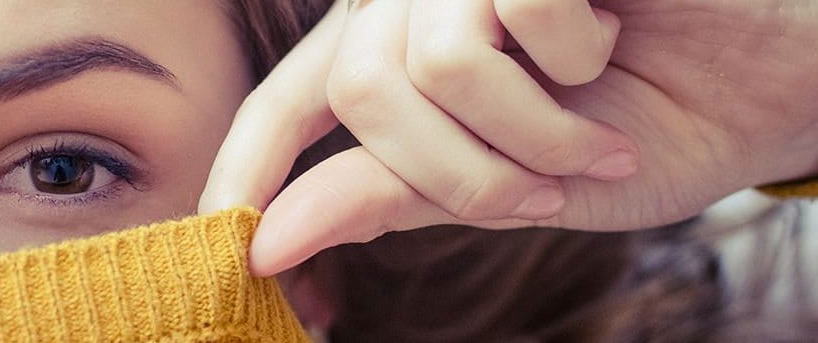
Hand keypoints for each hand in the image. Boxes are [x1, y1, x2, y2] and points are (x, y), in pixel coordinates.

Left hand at [201, 0, 817, 275]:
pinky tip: (609, 41)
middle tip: (541, 194)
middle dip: (458, 173)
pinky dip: (571, 59)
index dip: (250, 167)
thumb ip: (390, 193)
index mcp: (400, 56)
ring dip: (527, 133)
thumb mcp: (508, 184)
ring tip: (591, 135)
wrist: (772, 86)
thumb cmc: (644, 125)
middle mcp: (417, 0)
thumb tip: (268, 239)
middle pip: (362, 92)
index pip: (291, 102)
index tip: (235, 247)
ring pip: (429, 64)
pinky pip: (508, 13)